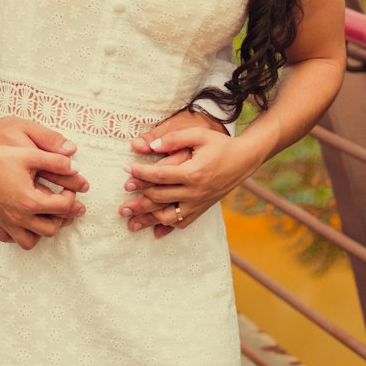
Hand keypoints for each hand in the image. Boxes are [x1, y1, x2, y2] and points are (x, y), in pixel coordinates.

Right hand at [0, 118, 87, 249]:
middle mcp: (19, 217)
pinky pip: (9, 238)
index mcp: (30, 201)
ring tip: (45, 216)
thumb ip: (57, 161)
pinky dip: (19, 234)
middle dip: (61, 217)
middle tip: (63, 204)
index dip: (72, 197)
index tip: (70, 189)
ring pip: (30, 241)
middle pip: (51, 229)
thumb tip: (75, 168)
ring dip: (41, 231)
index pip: (62, 208)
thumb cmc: (2, 156)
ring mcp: (5, 222)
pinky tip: (24, 221)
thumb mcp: (33, 154)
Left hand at [121, 115, 248, 238]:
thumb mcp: (198, 134)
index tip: (127, 170)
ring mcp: (199, 203)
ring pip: (168, 216)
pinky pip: (182, 223)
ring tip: (129, 220)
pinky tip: (154, 231)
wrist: (244, 160)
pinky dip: (167, 228)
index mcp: (193, 172)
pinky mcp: (202, 209)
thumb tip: (149, 146)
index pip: (160, 176)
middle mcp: (195, 191)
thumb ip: (174, 138)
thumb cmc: (219, 144)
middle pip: (160, 198)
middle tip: (121, 199)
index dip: (141, 174)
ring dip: (147, 219)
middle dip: (138, 198)